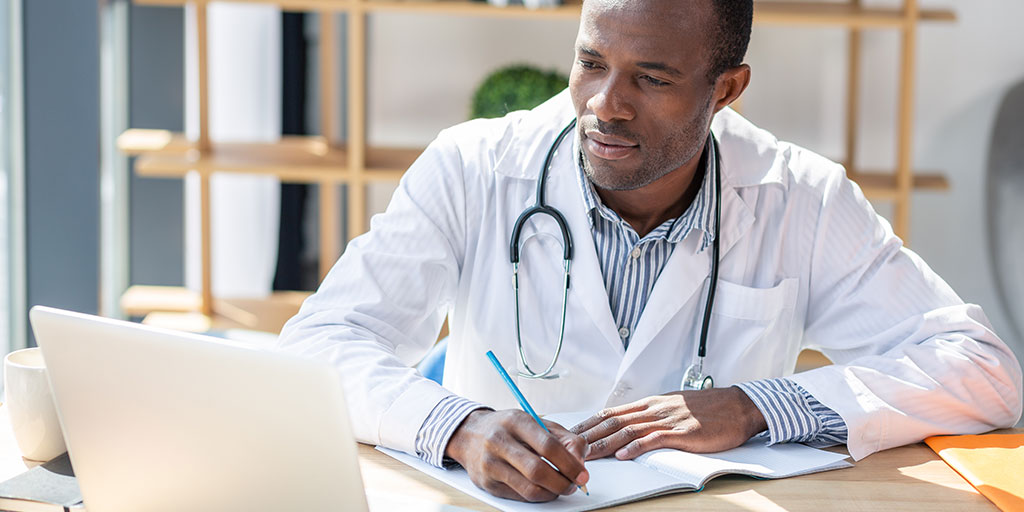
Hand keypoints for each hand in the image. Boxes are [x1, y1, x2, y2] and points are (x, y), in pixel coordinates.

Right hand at [445, 409, 589, 501]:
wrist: (468, 434)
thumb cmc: (507, 428)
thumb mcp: (536, 422)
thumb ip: (564, 438)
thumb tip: (580, 460)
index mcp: (515, 421)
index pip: (548, 445)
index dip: (570, 463)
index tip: (582, 474)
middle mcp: (499, 441)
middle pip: (538, 470)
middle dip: (563, 482)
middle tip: (574, 485)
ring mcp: (490, 463)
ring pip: (529, 488)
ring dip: (552, 493)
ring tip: (560, 488)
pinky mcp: (486, 482)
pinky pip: (519, 496)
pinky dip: (537, 496)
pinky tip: (543, 489)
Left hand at [571, 386, 767, 459]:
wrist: (738, 406)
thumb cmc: (708, 409)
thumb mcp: (673, 407)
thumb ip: (652, 416)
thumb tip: (630, 425)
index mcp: (650, 404)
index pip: (611, 412)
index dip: (588, 424)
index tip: (570, 433)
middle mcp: (654, 409)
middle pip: (613, 421)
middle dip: (588, 435)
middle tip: (567, 446)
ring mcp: (668, 420)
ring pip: (628, 430)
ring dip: (604, 444)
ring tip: (586, 455)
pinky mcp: (683, 432)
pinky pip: (655, 439)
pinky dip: (637, 447)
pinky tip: (624, 455)